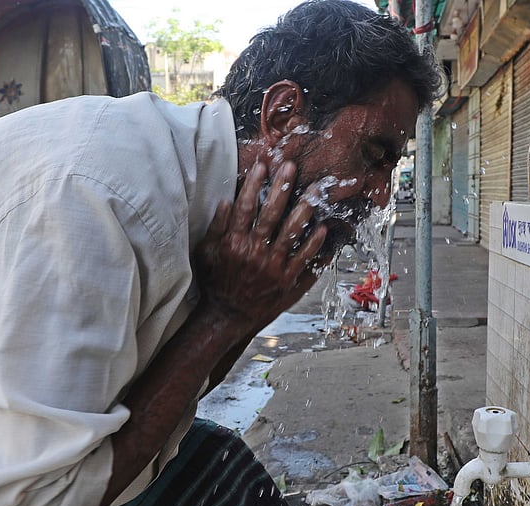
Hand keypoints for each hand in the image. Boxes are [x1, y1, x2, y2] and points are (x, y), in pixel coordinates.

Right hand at [195, 161, 328, 331]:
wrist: (226, 316)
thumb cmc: (215, 282)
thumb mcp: (206, 253)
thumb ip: (216, 227)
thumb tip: (226, 200)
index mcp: (233, 243)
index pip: (245, 206)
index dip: (254, 184)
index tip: (262, 165)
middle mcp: (253, 252)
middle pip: (271, 213)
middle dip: (281, 187)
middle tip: (291, 167)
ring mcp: (271, 267)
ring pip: (291, 232)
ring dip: (304, 209)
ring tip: (315, 191)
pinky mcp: (285, 280)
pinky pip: (303, 259)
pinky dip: (314, 245)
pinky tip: (323, 229)